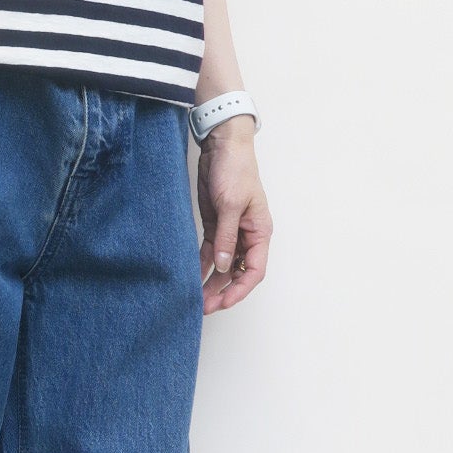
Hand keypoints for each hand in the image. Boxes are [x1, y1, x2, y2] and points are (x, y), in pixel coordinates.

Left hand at [196, 117, 269, 311]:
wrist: (222, 145)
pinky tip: (192, 277)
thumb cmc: (236, 169)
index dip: (240, 290)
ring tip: (196, 299)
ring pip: (223, 265)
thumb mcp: (231, 205)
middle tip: (204, 307)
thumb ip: (227, 237)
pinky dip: (203, 265)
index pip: (253, 270)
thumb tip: (223, 267)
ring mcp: (231, 231)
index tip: (223, 302)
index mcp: (260, 232)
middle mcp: (247, 235)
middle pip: (237, 272)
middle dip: (223, 291)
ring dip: (211, 282)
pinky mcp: (215, 224)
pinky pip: (210, 252)